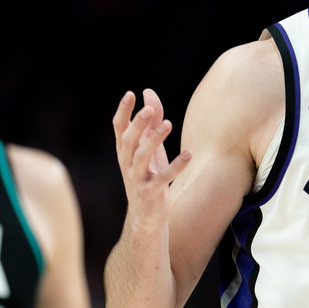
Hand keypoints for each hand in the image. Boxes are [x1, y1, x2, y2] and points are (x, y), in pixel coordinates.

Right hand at [112, 89, 190, 226]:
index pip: (119, 128)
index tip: (130, 94)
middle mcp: (127, 164)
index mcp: (124, 151)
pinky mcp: (151, 193)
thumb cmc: (148, 175)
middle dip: (137, 124)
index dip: (123, 111)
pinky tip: (189, 154)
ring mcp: (137, 179)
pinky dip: (176, 166)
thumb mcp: (149, 147)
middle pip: (129, 140)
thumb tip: (148, 92)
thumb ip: (150, 121)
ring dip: (154, 140)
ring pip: (142, 157)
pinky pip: (163, 178)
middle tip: (150, 110)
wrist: (146, 215)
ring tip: (169, 124)